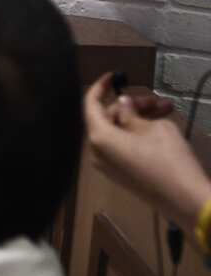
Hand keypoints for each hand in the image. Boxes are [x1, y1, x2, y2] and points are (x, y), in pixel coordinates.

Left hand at [84, 73, 210, 233]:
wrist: (184, 200)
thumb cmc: (169, 159)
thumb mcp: (154, 128)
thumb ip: (133, 113)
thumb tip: (122, 104)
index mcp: (99, 138)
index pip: (90, 105)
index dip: (100, 87)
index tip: (113, 75)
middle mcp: (96, 152)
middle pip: (107, 118)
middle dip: (131, 105)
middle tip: (156, 100)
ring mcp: (107, 165)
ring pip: (117, 132)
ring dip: (138, 118)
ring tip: (166, 109)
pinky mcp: (120, 174)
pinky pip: (121, 146)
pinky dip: (136, 133)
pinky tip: (159, 126)